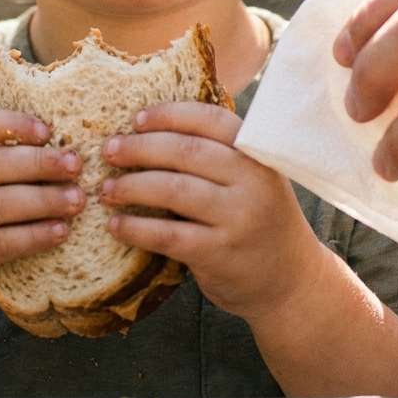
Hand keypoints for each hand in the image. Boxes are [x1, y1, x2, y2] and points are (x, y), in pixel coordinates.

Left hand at [99, 102, 318, 323]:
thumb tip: (149, 131)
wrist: (291, 282)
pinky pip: (168, 235)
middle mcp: (252, 180)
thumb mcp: (254, 178)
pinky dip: (136, 228)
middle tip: (109, 150)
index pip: (210, 119)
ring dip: (131, 186)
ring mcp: (238, 217)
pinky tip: (116, 225)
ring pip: (172, 190)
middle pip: (185, 151)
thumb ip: (218, 155)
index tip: (135, 119)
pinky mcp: (220, 253)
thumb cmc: (260, 220)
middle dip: (139, 148)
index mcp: (257, 153)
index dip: (169, 115)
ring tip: (106, 189)